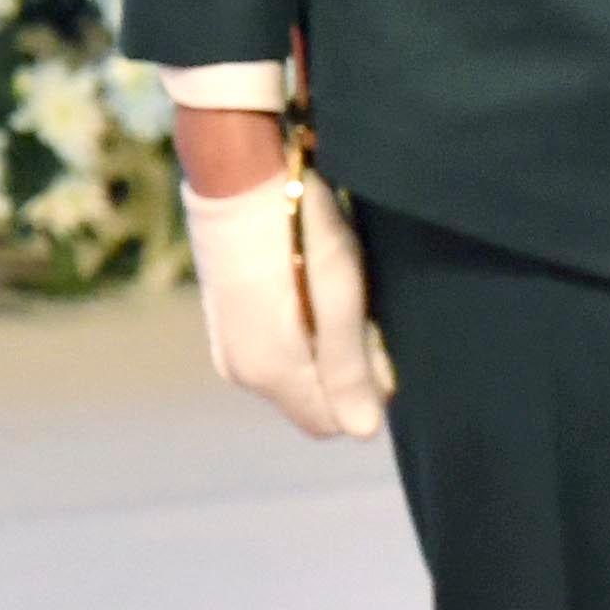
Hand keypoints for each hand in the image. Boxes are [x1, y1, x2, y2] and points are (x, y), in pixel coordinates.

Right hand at [181, 135, 388, 442]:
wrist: (240, 177)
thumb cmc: (299, 232)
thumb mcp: (339, 297)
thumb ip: (351, 368)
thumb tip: (365, 432)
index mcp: (269, 374)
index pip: (331, 422)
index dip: (365, 391)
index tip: (379, 340)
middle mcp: (243, 372)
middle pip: (316, 400)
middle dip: (348, 372)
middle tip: (363, 311)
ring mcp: (231, 348)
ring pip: (300, 374)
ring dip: (328, 350)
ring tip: (338, 293)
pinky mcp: (230, 322)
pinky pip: (280, 351)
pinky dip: (305, 334)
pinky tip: (314, 289)